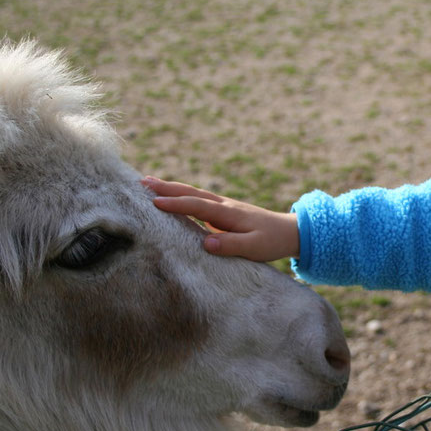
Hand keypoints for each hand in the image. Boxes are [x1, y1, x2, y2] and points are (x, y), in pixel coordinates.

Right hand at [142, 177, 299, 260]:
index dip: (176, 204)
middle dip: (166, 188)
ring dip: (171, 188)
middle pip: (191, 193)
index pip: (198, 206)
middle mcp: (223, 205)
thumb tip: (205, 243)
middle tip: (141, 182)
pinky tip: (170, 196)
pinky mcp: (222, 212)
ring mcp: (222, 207)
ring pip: (193, 193)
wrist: (289, 231)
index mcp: (229, 214)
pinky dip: (181, 195)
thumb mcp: (254, 248)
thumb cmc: (272, 241)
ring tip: (147, 183)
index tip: (154, 202)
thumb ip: (231, 246)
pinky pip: (197, 201)